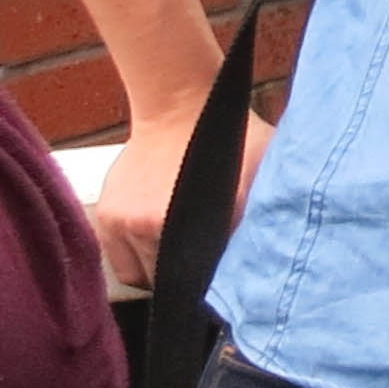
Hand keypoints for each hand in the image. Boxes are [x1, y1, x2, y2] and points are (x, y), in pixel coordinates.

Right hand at [88, 102, 272, 292]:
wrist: (183, 105)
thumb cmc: (232, 135)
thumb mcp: (268, 168)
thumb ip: (272, 209)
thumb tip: (278, 251)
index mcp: (217, 217)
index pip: (220, 276)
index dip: (225, 281)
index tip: (228, 280)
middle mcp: (169, 226)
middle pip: (183, 281)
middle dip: (195, 278)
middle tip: (204, 266)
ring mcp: (134, 225)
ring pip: (151, 277)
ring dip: (165, 271)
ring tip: (181, 253)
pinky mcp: (110, 220)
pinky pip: (124, 266)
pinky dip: (139, 265)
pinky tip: (157, 248)